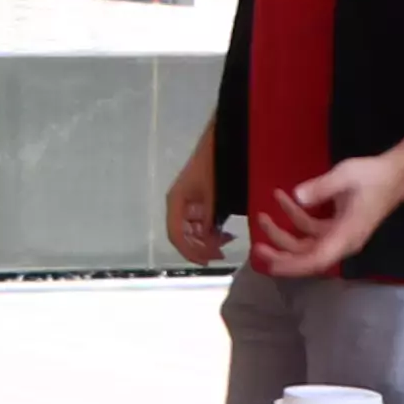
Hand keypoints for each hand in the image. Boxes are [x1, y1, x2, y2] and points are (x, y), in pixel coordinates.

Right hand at [161, 131, 223, 268]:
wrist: (222, 143)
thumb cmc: (214, 166)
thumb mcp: (213, 194)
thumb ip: (209, 218)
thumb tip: (209, 241)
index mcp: (176, 202)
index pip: (176, 235)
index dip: (190, 251)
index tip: (208, 261)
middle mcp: (178, 204)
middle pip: (183, 235)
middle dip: (201, 247)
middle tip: (222, 253)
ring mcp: (188, 203)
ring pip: (193, 230)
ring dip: (207, 240)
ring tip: (228, 240)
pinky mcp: (199, 200)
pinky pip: (201, 221)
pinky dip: (212, 230)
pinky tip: (226, 230)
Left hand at [250, 156, 402, 278]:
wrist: (395, 174)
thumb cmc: (373, 177)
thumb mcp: (344, 177)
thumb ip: (320, 188)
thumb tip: (298, 197)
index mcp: (347, 236)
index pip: (318, 259)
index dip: (294, 266)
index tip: (272, 265)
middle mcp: (343, 241)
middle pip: (308, 256)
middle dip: (281, 253)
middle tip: (257, 246)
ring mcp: (340, 234)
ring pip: (307, 243)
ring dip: (285, 232)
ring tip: (263, 216)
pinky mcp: (338, 225)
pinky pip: (313, 229)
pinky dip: (296, 218)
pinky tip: (282, 198)